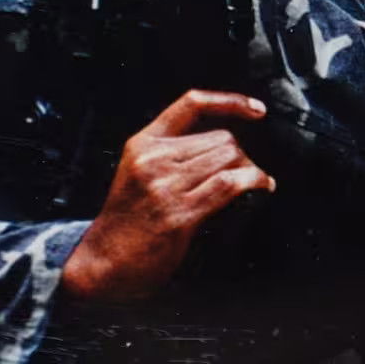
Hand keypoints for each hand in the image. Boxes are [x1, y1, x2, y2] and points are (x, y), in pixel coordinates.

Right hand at [62, 90, 274, 302]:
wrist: (102, 263)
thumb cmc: (127, 221)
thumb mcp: (138, 171)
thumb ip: (171, 152)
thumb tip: (226, 143)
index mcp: (143, 143)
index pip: (192, 104)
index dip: (230, 101)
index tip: (257, 109)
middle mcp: (153, 160)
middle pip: (221, 137)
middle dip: (242, 154)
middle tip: (247, 171)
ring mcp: (165, 186)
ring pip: (229, 157)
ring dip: (251, 169)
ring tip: (256, 180)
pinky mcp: (179, 213)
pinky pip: (229, 184)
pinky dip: (254, 181)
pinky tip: (262, 186)